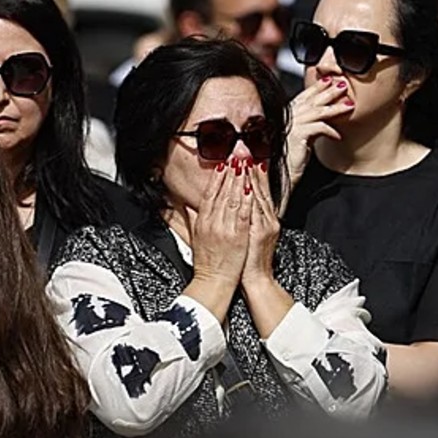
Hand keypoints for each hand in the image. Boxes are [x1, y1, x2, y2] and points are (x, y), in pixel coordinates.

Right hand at [185, 158, 251, 288]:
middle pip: (222, 192)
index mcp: (203, 221)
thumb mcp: (195, 237)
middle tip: (236, 155)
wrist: (214, 281)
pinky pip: (243, 213)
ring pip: (233, 199)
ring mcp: (226, 228)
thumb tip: (187, 206)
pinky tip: (250, 187)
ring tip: (244, 165)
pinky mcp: (238, 236)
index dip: (217, 177)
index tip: (222, 163)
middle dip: (230, 172)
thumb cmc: (207, 262)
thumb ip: (192, 219)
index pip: (210, 193)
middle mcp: (213, 222)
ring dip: (239, 180)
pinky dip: (247, 199)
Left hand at [243, 160, 279, 287]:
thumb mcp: (250, 233)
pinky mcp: (261, 232)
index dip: (255, 170)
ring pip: (259, 195)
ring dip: (252, 176)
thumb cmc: (249, 257)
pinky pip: (256, 210)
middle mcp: (268, 218)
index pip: (259, 188)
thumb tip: (238, 201)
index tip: (249, 154)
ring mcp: (265, 224)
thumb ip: (245, 216)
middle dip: (253, 167)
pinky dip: (252, 196)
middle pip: (260, 187)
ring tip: (245, 159)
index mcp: (264, 217)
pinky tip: (247, 184)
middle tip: (246, 149)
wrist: (257, 278)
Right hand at [285, 77, 350, 187]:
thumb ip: (309, 128)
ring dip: (335, 107)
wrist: (273, 177)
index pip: (303, 97)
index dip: (316, 88)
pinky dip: (330, 131)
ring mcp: (291, 126)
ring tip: (349, 105)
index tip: (328, 80)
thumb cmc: (285, 161)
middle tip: (342, 85)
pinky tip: (338, 136)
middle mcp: (288, 118)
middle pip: (311, 100)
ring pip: (317, 111)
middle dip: (328, 91)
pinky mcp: (297, 135)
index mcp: (287, 116)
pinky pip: (319, 128)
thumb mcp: (301, 140)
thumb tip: (323, 123)